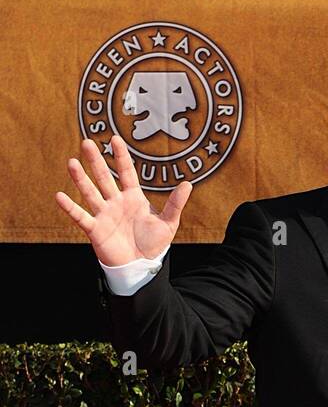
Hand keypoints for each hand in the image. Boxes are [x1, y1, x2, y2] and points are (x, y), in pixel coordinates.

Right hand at [55, 134, 192, 266]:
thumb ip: (175, 204)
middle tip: (87, 142)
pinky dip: (70, 207)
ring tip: (72, 163)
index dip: (120, 156)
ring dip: (80, 179)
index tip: (114, 138)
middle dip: (96, 161)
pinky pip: (81, 216)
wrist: (141, 267)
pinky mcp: (95, 230)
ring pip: (90, 193)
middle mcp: (115, 202)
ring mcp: (104, 214)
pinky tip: (59, 195)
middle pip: (104, 177)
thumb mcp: (168, 223)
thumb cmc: (153, 244)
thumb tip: (188, 184)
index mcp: (133, 198)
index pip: (126, 172)